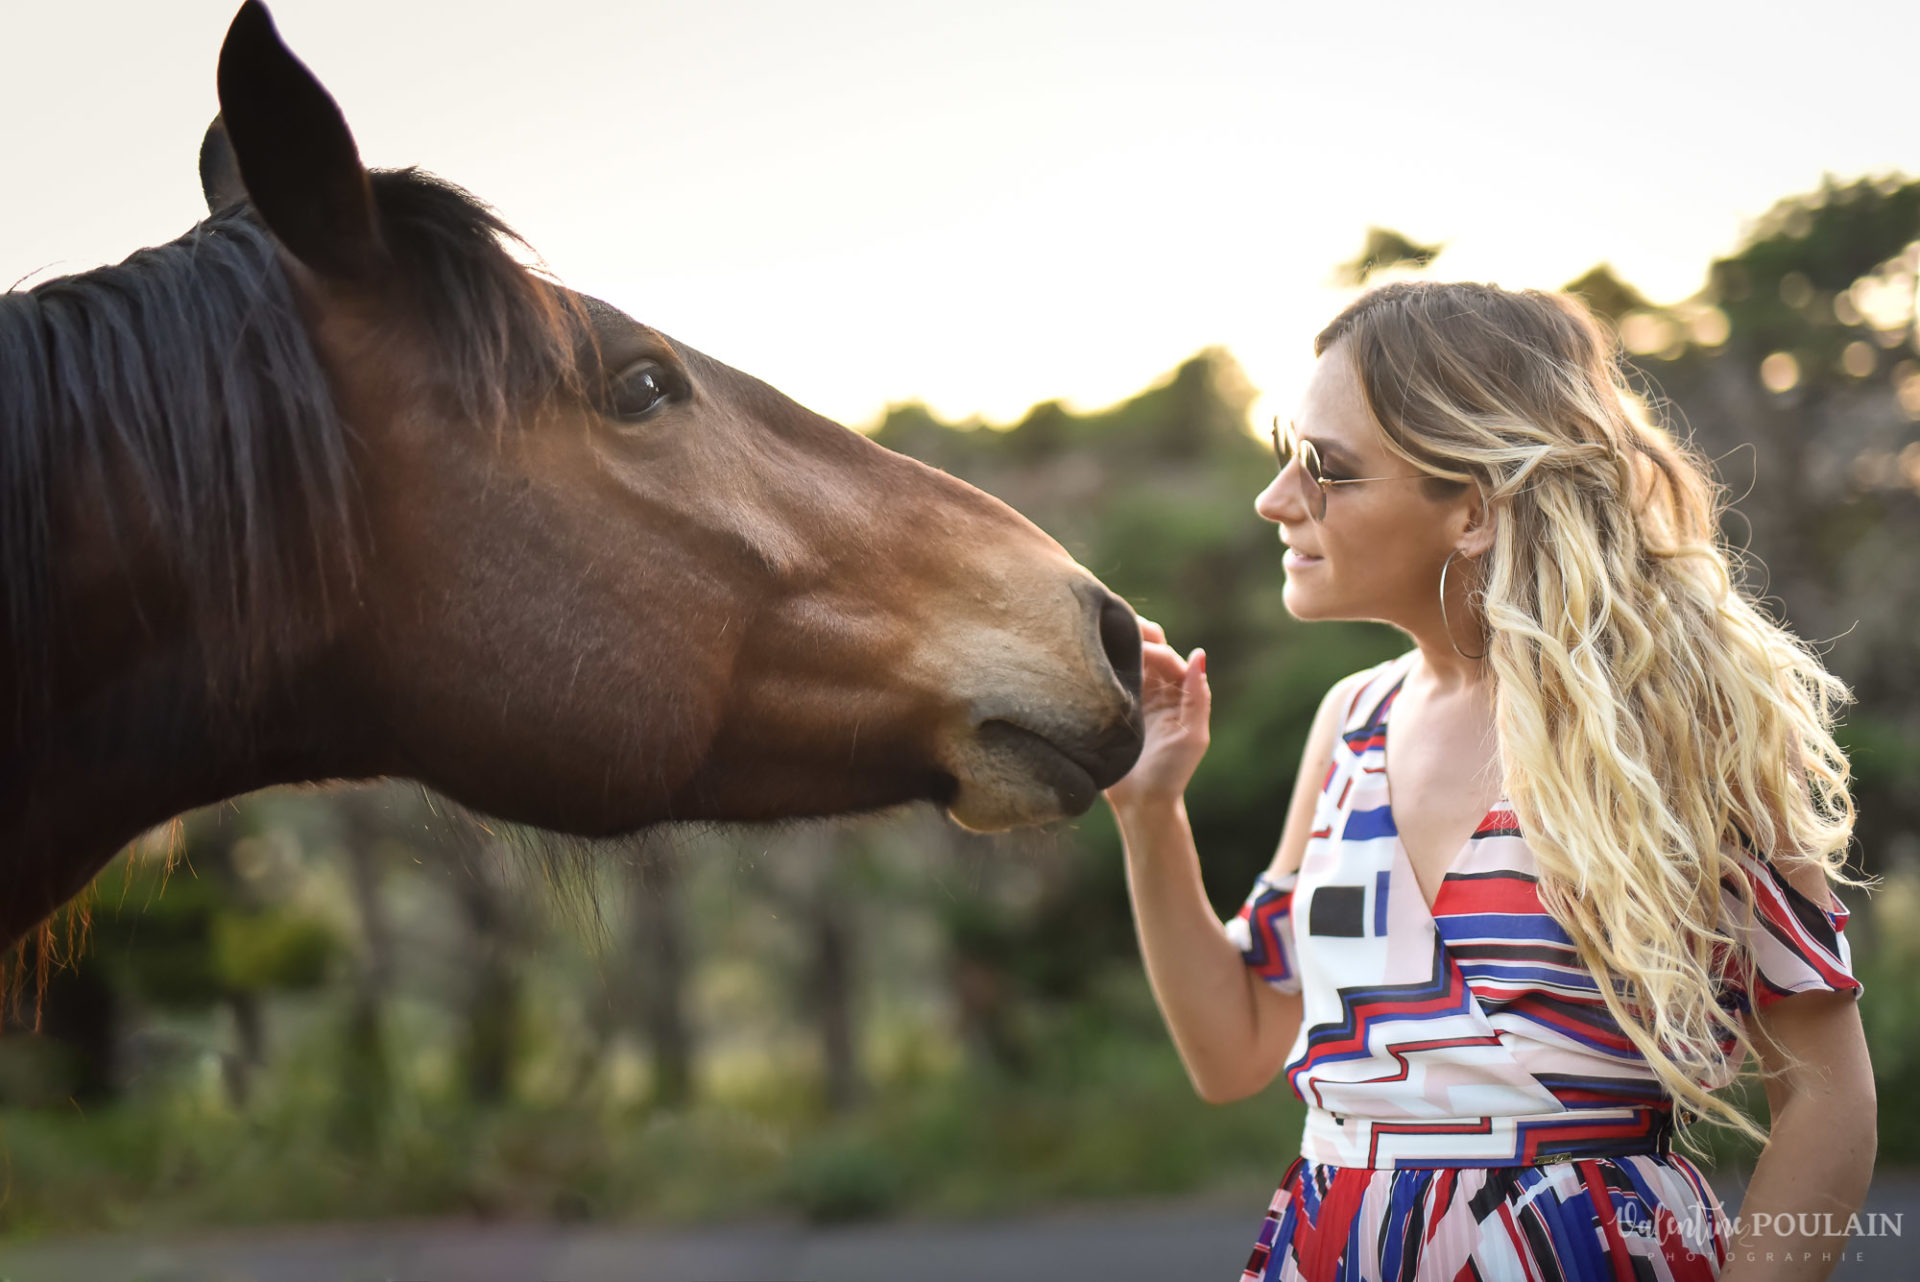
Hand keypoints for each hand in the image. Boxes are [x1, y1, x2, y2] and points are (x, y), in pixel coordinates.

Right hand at [1103, 616, 1209, 813]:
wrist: (1141, 803)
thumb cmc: (1171, 773)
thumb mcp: (1192, 736)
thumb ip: (1198, 697)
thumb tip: (1199, 654)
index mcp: (1178, 692)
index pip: (1166, 657)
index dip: (1152, 650)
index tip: (1134, 653)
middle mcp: (1156, 688)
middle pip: (1148, 647)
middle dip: (1135, 632)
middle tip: (1115, 623)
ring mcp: (1132, 695)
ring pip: (1125, 657)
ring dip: (1116, 643)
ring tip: (1098, 630)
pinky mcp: (1110, 706)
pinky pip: (1105, 677)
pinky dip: (1099, 663)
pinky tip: (1084, 655)